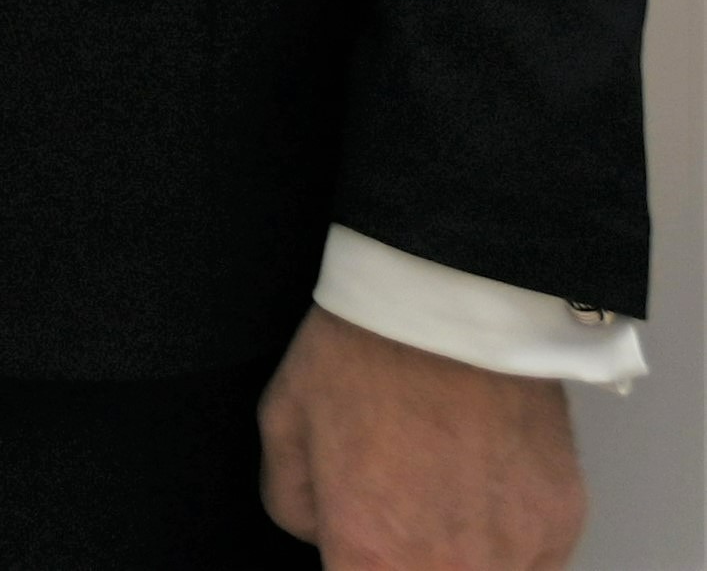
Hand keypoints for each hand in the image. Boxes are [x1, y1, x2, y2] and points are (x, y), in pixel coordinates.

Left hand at [257, 303, 584, 570]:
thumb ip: (295, 505)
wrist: (452, 302)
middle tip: (399, 511)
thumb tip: (319, 530)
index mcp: (373, 559)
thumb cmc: (365, 355)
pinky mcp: (563, 525)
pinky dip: (507, 536)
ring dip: (461, 554)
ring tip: (439, 497)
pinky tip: (481, 484)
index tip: (356, 543)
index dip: (356, 561)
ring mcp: (517, 553)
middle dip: (407, 559)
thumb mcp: (285, 424)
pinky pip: (532, 558)